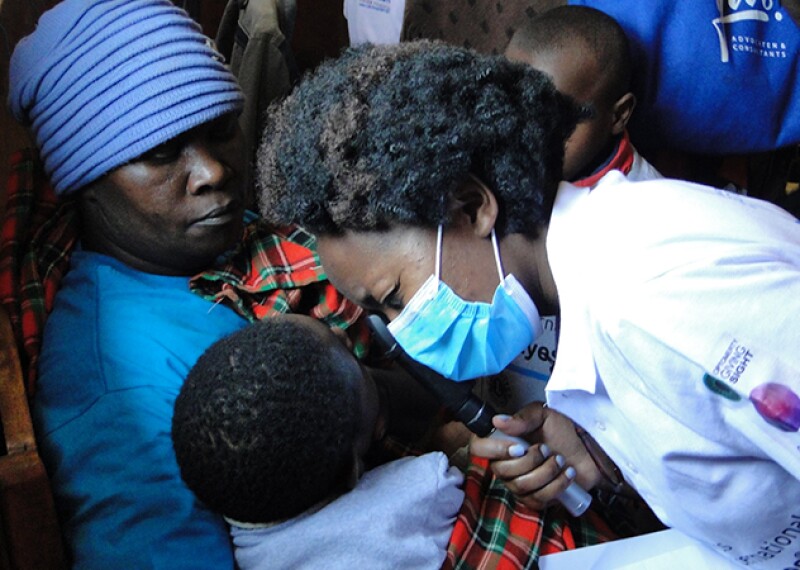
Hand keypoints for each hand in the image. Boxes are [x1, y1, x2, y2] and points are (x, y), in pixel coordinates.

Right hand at [468, 402, 603, 510]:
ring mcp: (522, 484)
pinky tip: (567, 473)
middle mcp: (507, 464)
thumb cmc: (564, 430)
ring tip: (559, 460)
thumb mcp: (544, 415)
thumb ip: (522, 418)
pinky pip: (538, 500)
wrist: (590, 448)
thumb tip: (498, 420)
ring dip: (546, 472)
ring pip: (522, 487)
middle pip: (503, 472)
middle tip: (547, 449)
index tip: (518, 447)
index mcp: (503, 442)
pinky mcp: (539, 499)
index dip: (494, 451)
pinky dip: (556, 486)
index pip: (479, 448)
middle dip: (530, 461)